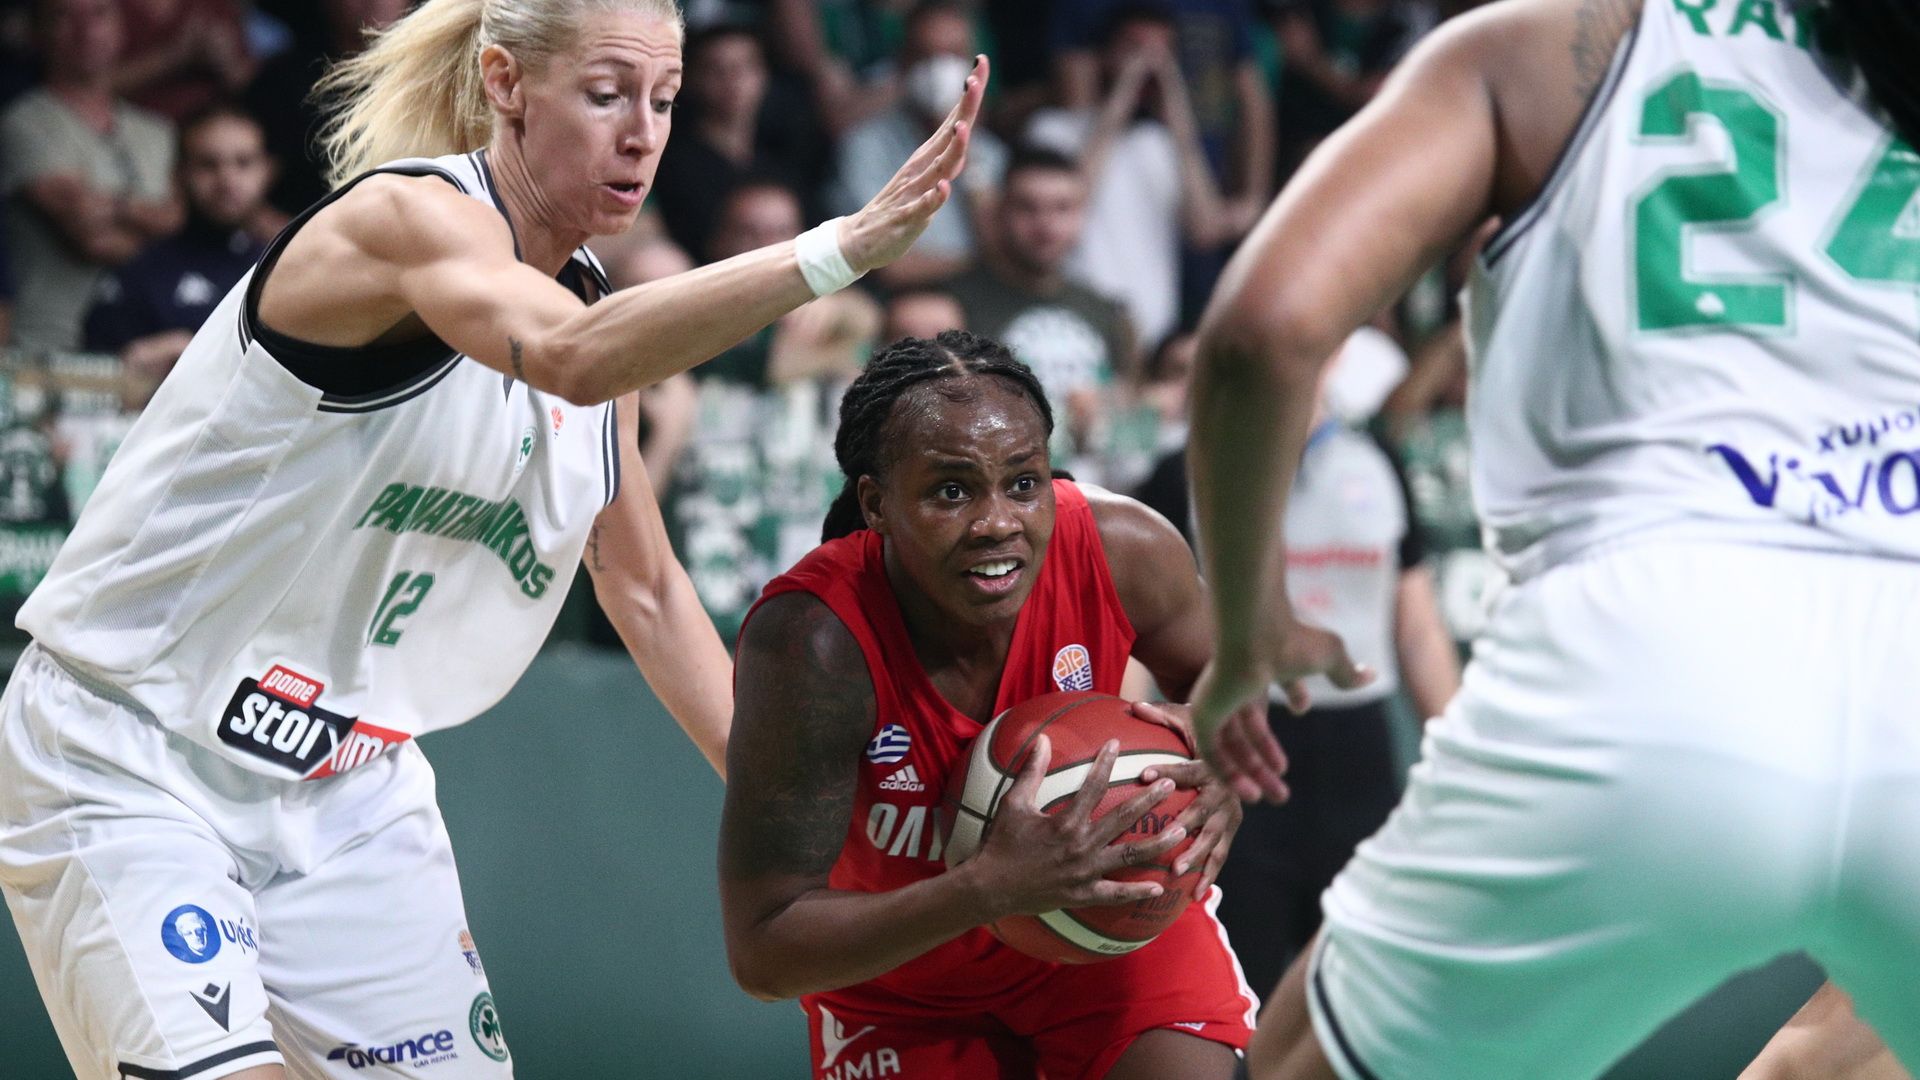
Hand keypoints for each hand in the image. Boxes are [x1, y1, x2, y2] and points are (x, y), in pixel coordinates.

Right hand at [838, 55, 989, 274]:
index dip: (969, 95)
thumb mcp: (927, 179)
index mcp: (928, 158)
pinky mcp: (905, 218)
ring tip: (961, 130)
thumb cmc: (898, 208)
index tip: (981, 63)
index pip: (954, 120)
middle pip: (948, 136)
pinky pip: (921, 207)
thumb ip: (947, 158)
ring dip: (950, 150)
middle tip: (973, 81)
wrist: (859, 240)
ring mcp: (912, 192)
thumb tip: (964, 132)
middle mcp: (921, 169)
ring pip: (936, 169)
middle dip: (963, 110)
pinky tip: (942, 188)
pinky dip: (933, 198)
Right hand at [962, 734, 1187, 920]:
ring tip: (1182, 831)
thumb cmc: (1001, 843)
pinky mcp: (1083, 894)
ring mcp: (1085, 872)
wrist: (991, 887)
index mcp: (1065, 822)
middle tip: (1169, 784)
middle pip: (1123, 818)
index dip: (1105, 761)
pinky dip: (1137, 891)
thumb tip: (1041, 739)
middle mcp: (1081, 846)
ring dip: (1157, 843)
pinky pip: (1115, 894)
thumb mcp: (1014, 803)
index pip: (1093, 786)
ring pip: (1130, 856)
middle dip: (1148, 799)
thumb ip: (1031, 771)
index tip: (1116, 743)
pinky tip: (1158, 887)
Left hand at [1131, 702, 1249, 898]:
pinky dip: (1209, 874)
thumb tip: (1134, 705)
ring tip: (1176, 870)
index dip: (1169, 771)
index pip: (1189, 767)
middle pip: (1205, 809)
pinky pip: (1221, 854)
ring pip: (1214, 837)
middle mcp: (1225, 789)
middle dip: (1187, 824)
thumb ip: (1162, 715)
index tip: (1145, 775)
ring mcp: (1231, 812)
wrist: (1247, 743)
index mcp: (1212, 764)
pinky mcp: (1232, 829)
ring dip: (1196, 855)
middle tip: (1167, 837)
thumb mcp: (1189, 718)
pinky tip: (1195, 893)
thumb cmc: (1208, 731)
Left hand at [1192, 607, 1370, 797]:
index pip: (1265, 695)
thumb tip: (1372, 676)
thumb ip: (1346, 672)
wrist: (1258, 637)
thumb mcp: (1329, 657)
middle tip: (1282, 788)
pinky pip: (1212, 753)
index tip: (1301, 710)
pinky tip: (1252, 793)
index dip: (1286, 705)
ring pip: (1230, 746)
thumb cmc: (1292, 641)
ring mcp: (1214, 700)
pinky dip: (1230, 774)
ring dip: (1252, 773)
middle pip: (1246, 730)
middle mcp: (1231, 684)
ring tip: (1274, 796)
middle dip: (1265, 761)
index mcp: (1256, 668)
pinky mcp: (1202, 715)